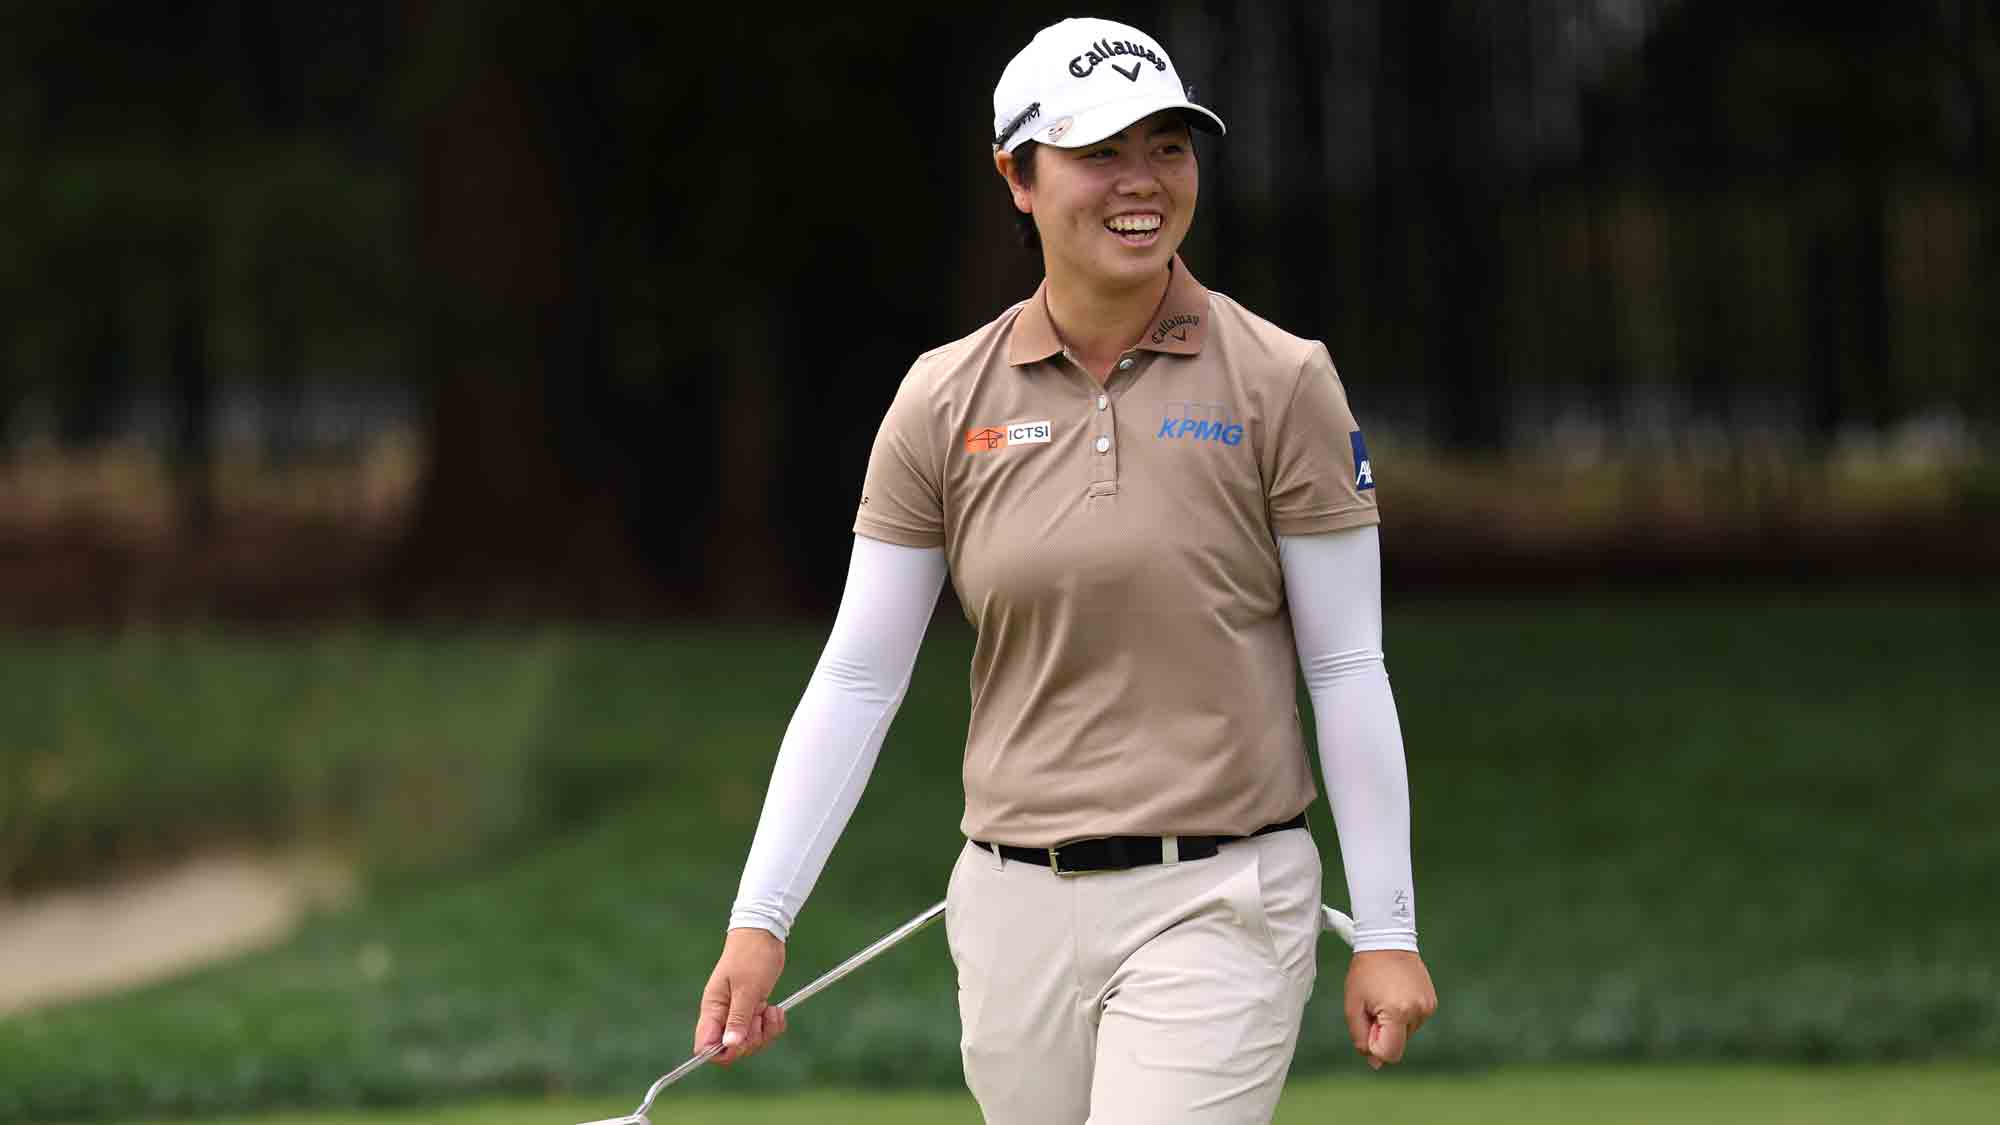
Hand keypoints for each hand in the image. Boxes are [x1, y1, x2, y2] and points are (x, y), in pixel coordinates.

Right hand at [693, 927, 787, 1064]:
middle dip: (751, 1040)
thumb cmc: (751, 956)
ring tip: (770, 1009)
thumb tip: (730, 1046)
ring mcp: (738, 1013)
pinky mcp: (753, 1009)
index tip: (741, 1041)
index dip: (722, 1052)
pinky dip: (772, 1025)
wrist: (764, 935)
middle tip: (759, 1017)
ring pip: (749, 1041)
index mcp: (713, 1010)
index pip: (706, 1046)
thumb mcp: (747, 988)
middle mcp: (723, 1015)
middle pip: (732, 1049)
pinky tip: (775, 1008)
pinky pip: (762, 1030)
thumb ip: (738, 1019)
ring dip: (764, 1032)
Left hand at [1344, 950, 1436, 1069]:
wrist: (1386, 940)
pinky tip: (1395, 994)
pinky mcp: (1432, 1002)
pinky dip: (1403, 1015)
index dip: (1375, 1047)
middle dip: (1383, 1033)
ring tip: (1384, 996)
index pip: (1390, 1053)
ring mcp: (1428, 1007)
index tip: (1368, 1024)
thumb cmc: (1365, 972)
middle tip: (1373, 1006)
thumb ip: (1361, 1037)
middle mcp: (1418, 1011)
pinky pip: (1414, 1021)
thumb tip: (1375, 1063)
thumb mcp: (1353, 1005)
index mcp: (1397, 1012)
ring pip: (1406, 1033)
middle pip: (1398, 1044)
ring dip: (1393, 1024)